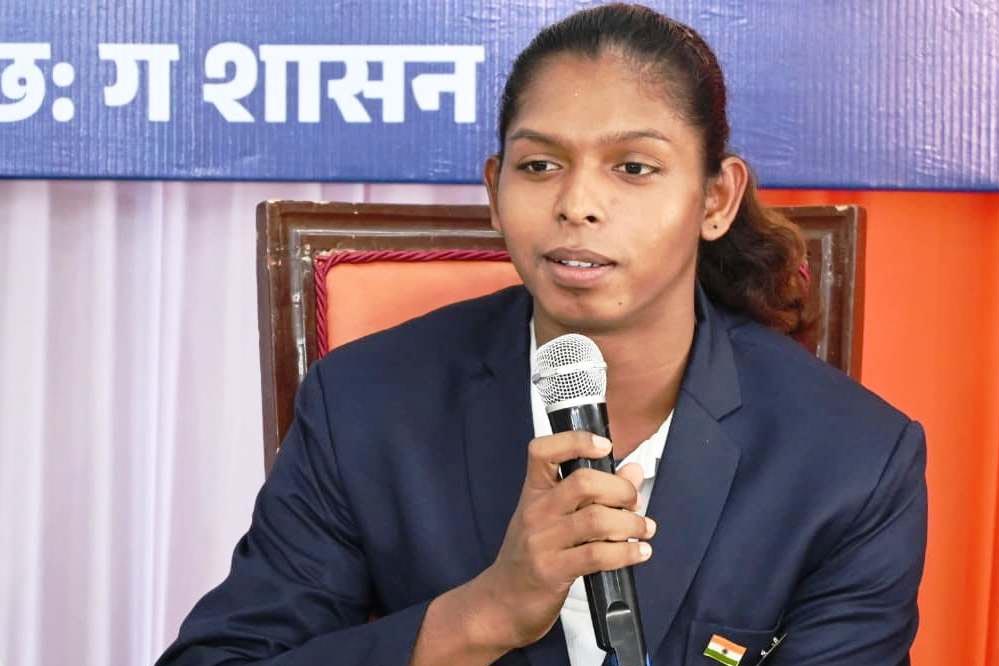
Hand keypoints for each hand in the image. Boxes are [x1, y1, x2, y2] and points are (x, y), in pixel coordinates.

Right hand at [473, 431, 654, 650]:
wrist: (500, 602)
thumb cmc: (530, 557)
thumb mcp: (553, 520)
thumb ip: (593, 494)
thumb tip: (632, 470)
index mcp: (533, 492)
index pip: (543, 451)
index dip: (575, 441)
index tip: (604, 445)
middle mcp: (536, 512)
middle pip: (583, 483)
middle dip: (620, 490)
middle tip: (633, 502)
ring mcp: (542, 542)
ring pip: (596, 520)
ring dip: (631, 523)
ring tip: (644, 529)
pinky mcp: (552, 571)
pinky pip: (598, 555)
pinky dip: (627, 552)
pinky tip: (639, 552)